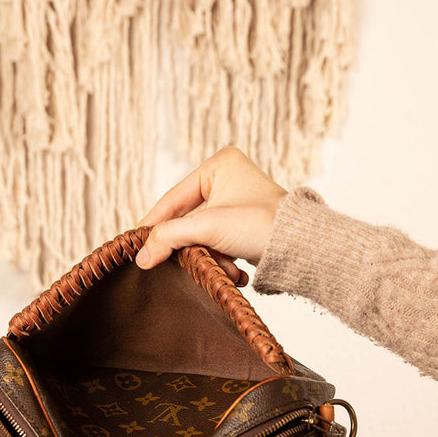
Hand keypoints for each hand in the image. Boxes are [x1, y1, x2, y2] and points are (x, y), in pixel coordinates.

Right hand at [136, 147, 286, 284]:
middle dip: (193, 248)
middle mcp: (229, 178)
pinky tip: (236, 272)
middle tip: (181, 265)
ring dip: (211, 258)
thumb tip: (141, 257)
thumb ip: (169, 238)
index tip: (135, 245)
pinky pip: (219, 244)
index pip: (173, 198)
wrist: (303, 249)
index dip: (153, 224)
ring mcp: (237, 202)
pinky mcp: (245, 225)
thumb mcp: (207, 228)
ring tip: (225, 270)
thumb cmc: (260, 226)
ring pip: (204, 236)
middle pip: (188, 221)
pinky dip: (223, 261)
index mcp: (220, 164)